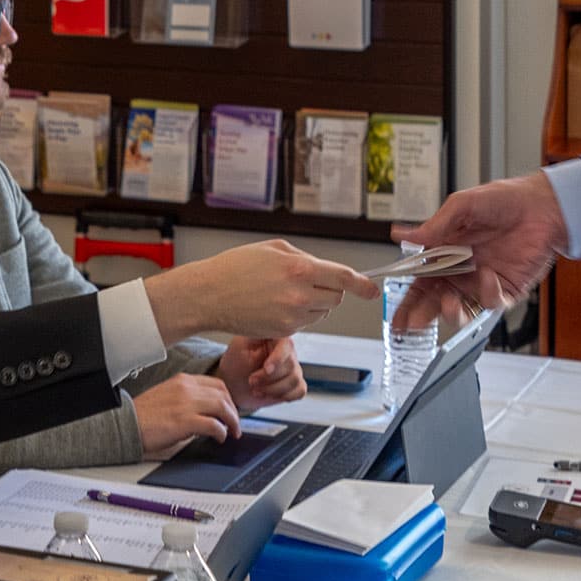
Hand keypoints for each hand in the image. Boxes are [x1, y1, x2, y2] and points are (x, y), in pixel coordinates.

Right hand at [132, 374, 241, 459]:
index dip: (228, 398)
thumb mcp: (167, 396)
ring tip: (232, 433)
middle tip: (235, 425)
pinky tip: (219, 438)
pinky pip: (214, 425)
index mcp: (182, 380)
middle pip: (223, 395)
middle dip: (233, 411)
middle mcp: (186, 388)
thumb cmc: (143, 415)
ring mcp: (186, 404)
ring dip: (232, 422)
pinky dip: (221, 432)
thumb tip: (206, 412)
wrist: (126, 424)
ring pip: (222, 407)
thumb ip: (187, 399)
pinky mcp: (185, 421)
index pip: (216, 384)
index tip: (230, 409)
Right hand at [145, 240, 378, 343]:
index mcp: (299, 268)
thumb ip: (304, 258)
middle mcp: (299, 294)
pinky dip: (298, 315)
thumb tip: (324, 270)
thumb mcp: (273, 248)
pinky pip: (304, 323)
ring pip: (321, 312)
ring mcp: (292, 316)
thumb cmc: (235, 267)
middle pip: (336, 298)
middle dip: (330, 291)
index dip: (362, 285)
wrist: (209, 295)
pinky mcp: (283, 331)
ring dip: (314, 304)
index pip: (344, 278)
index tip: (372, 290)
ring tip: (286, 293)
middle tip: (309, 283)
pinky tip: (276, 305)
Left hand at [214, 336, 305, 410]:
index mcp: (275, 337)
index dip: (278, 358)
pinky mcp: (294, 384)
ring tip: (256, 389)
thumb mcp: (240, 347)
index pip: (286, 344)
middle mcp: (287, 351)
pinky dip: (284, 396)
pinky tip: (268, 394)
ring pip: (294, 380)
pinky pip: (300, 391)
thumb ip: (257, 337)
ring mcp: (293, 367)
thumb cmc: (235, 363)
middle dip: (269, 378)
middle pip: (290, 365)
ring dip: (273, 389)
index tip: (266, 369)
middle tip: (251, 381)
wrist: (233, 385)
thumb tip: (269, 329)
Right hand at [389, 173, 567, 330]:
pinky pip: (491, 302)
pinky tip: (488, 275)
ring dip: (451, 312)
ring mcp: (482, 282)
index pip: (420, 282)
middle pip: (435, 301)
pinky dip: (487, 293)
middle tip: (412, 324)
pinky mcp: (506, 289)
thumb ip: (434, 225)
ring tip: (448, 304)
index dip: (408, 300)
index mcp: (444, 253)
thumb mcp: (462, 206)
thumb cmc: (505, 200)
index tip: (397, 315)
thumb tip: (401, 235)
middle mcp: (461, 271)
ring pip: (461, 309)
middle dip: (422, 316)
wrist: (544, 205)